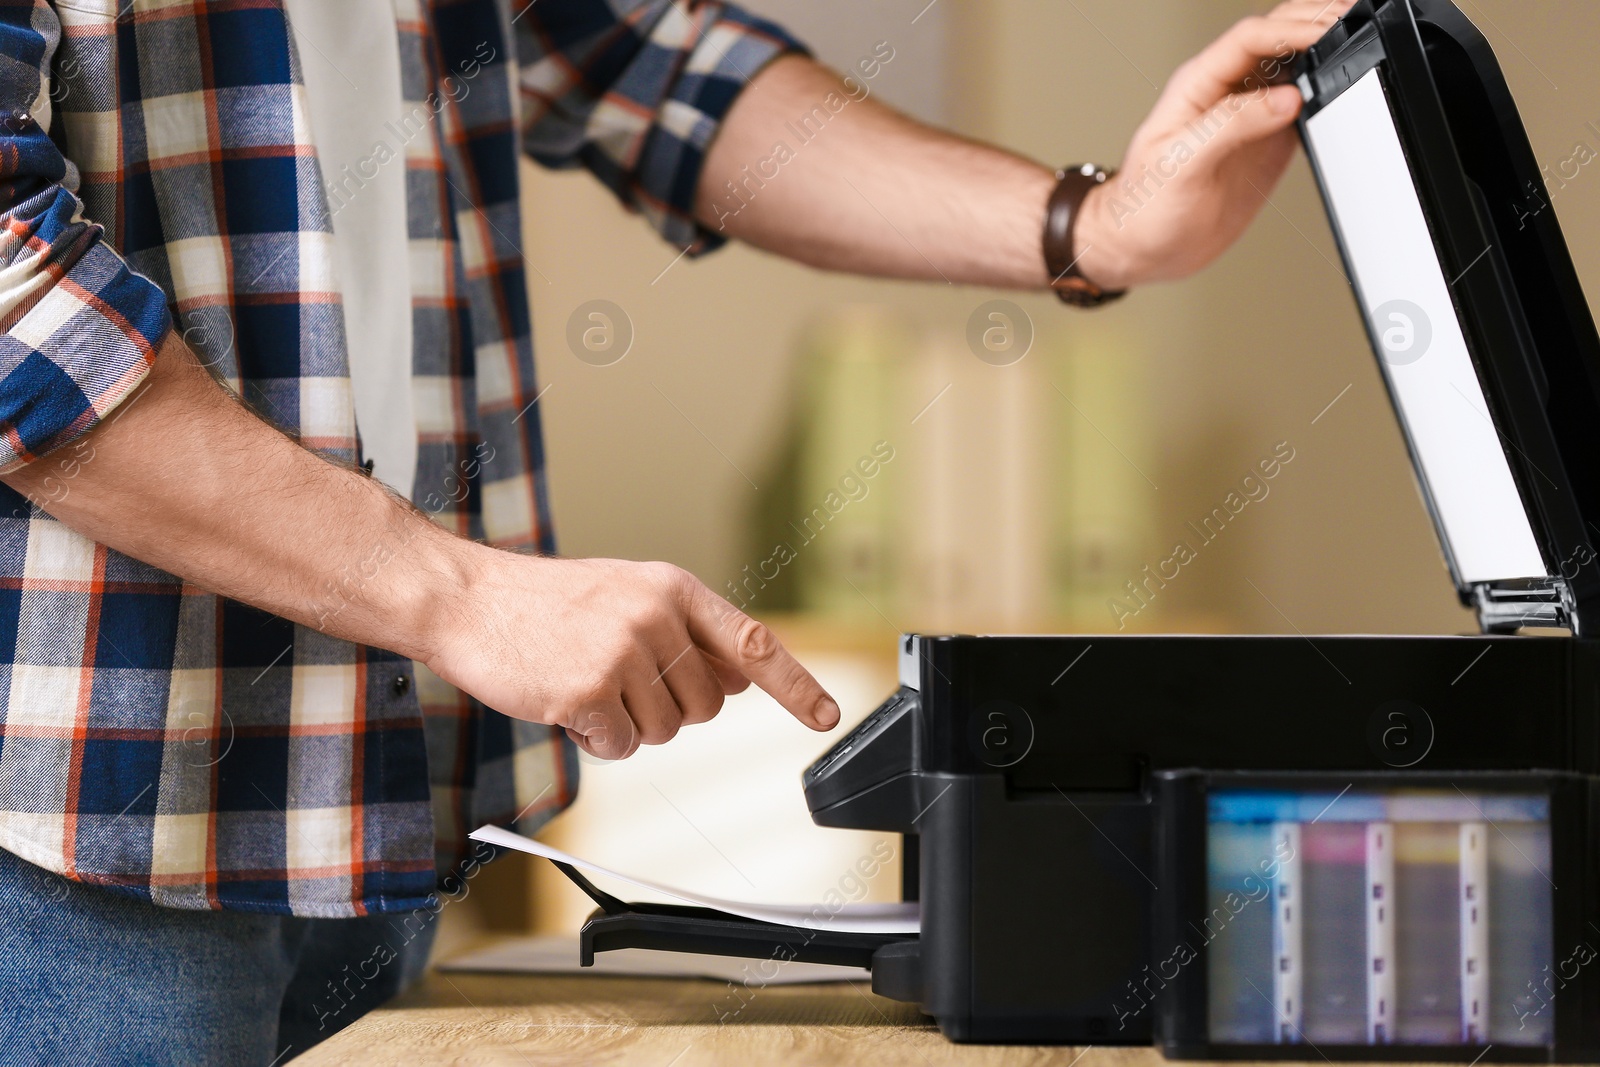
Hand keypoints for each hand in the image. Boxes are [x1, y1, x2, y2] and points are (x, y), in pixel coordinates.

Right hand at [423, 550, 840, 759]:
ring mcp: (623, 653)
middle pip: (706, 707)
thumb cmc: (547, 604)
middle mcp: (657, 617)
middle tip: (617, 682)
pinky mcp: (588, 691)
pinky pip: (622, 748)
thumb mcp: (628, 595)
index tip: (827, 715)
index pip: (752, 643)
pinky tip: (566, 705)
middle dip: (667, 709)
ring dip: (627, 727)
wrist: (467, 599)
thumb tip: (741, 675)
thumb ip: (686, 633)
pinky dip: (596, 740)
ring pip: (665, 733)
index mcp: (673, 589)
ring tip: (585, 684)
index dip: (795, 684)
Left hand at [1073, 0, 1357, 289]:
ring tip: (1359, 45)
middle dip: (1314, 25)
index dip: (1291, 29)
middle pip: (1276, 40)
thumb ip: (1232, 126)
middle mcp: (1225, 94)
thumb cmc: (1143, 207)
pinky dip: (1325, 95)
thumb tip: (1285, 100)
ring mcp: (1248, 117)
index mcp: (1198, 86)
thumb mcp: (1182, 163)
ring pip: (1293, 69)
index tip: (1327, 31)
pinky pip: (1302, 109)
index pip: (1251, 38)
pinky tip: (1344, 91)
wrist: (1142, 249)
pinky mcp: (1265, 144)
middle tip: (1355, 22)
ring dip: (1324, 54)